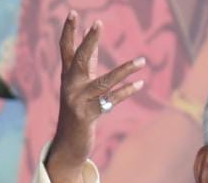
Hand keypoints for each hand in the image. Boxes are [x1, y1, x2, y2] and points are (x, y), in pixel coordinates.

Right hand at [46, 12, 144, 182]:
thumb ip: (87, 66)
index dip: (69, 32)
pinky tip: (140, 84)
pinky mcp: (87, 117)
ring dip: (124, 71)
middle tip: (99, 23)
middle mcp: (69, 87)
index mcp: (67, 77)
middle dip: (90, 41)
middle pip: (80, 59)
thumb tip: (93, 43)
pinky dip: (126, 92)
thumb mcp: (80, 87)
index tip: (73, 13)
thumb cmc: (77, 112)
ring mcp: (77, 102)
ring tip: (142, 60)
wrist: (68, 144)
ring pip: (103, 82)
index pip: (66, 49)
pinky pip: (111, 101)